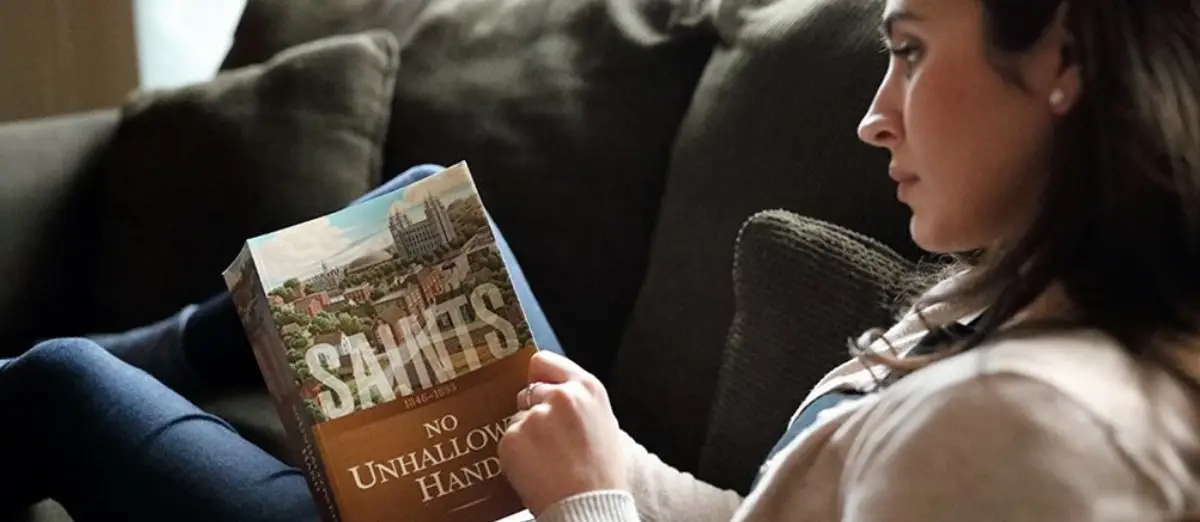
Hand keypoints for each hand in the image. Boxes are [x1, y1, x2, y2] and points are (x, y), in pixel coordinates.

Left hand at [498, 351, 627, 514]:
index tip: (536, 385)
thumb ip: (579, 400)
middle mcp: (559, 396)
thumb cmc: (602, 474)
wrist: (589, 507)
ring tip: (546, 460)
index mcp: (586, 388)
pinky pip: (506, 441)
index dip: (538, 376)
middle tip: (550, 440)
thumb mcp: (604, 422)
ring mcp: (534, 417)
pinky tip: (534, 470)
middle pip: (528, 392)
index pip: (543, 362)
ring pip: (517, 419)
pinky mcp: (512, 439)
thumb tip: (553, 391)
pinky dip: (515, 455)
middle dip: (533, 412)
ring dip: (525, 436)